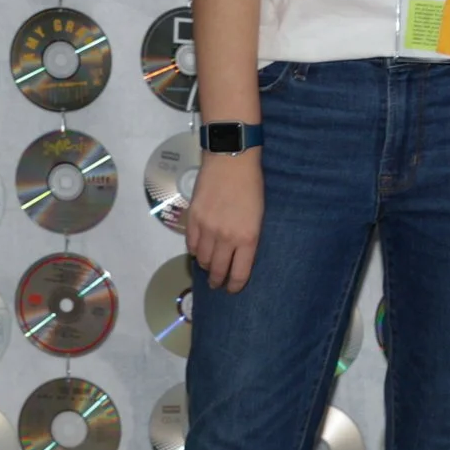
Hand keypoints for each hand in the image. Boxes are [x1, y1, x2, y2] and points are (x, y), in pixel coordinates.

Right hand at [186, 151, 262, 291]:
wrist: (231, 161)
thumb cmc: (252, 186)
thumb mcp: (259, 215)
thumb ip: (248, 237)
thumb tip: (238, 255)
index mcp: (247, 238)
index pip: (239, 273)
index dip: (235, 285)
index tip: (233, 289)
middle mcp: (226, 238)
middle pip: (217, 270)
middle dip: (217, 280)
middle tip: (218, 283)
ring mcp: (207, 229)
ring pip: (201, 259)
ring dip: (205, 265)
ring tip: (208, 266)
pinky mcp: (192, 219)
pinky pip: (190, 245)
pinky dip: (194, 251)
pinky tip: (199, 250)